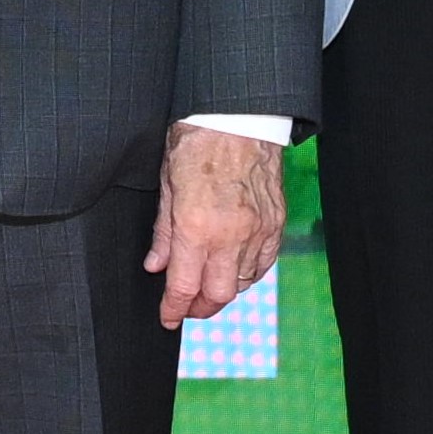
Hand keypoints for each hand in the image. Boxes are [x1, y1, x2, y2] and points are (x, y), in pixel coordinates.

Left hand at [147, 124, 288, 329]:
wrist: (238, 115)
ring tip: (210, 284)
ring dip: (225, 289)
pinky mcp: (276, 222)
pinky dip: (249, 273)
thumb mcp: (167, 184)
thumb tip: (156, 265)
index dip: (174, 309)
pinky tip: (237, 269)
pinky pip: (265, 263)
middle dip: (201, 308)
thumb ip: (163, 232)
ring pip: (244, 282)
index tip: (168, 318)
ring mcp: (257, 230)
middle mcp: (230, 234)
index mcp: (196, 226)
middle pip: (218, 295)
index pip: (184, 286)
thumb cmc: (197, 141)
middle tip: (189, 307)